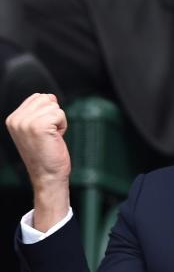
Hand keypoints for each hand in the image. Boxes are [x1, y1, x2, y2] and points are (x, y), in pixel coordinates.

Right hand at [5, 94, 71, 230]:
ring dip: (59, 121)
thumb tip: (49, 96)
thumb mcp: (36, 130)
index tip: (44, 131)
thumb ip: (38, 112)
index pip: (38, 97)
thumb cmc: (46, 154)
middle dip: (54, 115)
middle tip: (49, 135)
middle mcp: (16, 119)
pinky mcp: (39, 126)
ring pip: (54, 106)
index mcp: (13, 119)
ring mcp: (26, 122)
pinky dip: (63, 125)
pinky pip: (60, 114)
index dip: (48, 112)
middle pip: (46, 98)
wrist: (47, 175)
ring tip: (52, 137)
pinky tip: (56, 138)